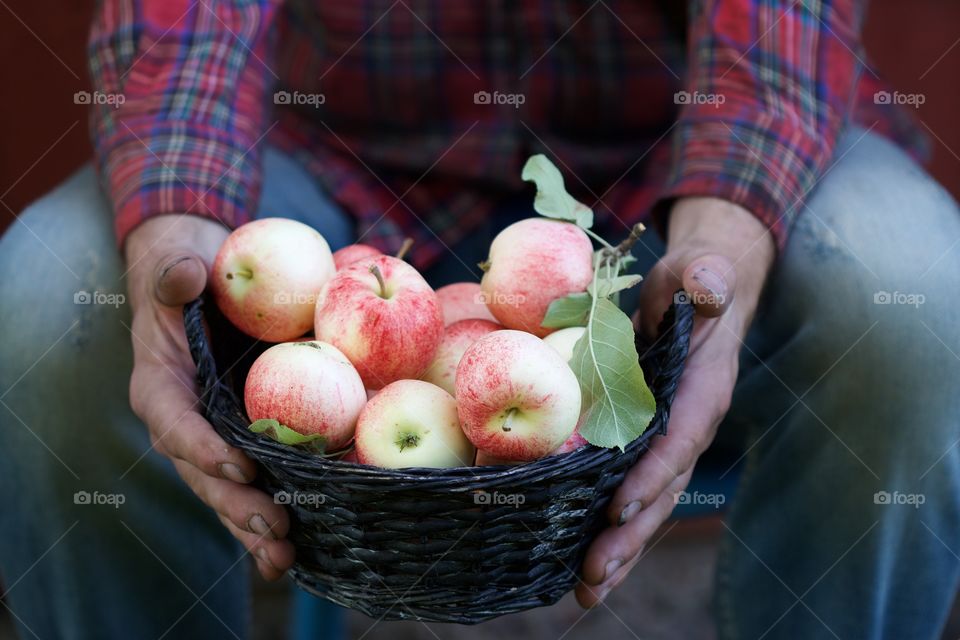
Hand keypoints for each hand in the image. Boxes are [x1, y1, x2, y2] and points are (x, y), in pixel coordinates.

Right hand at [125, 214, 293, 579]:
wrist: (205, 293)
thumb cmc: (191, 279)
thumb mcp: (179, 268)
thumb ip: (176, 274)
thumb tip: (188, 275)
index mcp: (160, 387)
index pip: (174, 423)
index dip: (201, 447)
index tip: (236, 466)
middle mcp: (183, 423)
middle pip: (204, 473)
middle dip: (236, 504)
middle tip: (274, 527)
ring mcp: (212, 439)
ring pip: (227, 492)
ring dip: (253, 527)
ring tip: (284, 557)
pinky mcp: (241, 445)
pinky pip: (253, 485)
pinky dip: (271, 516)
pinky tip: (298, 548)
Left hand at [575, 197, 774, 606]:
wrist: (701, 294)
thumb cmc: (694, 282)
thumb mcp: (700, 270)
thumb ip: (706, 278)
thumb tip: (709, 288)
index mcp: (702, 392)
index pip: (678, 440)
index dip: (652, 475)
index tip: (619, 507)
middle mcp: (688, 428)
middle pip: (661, 491)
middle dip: (628, 535)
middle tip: (591, 575)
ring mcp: (667, 442)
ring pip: (645, 504)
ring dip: (617, 548)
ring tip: (585, 590)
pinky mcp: (645, 445)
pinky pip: (628, 492)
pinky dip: (607, 528)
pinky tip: (577, 563)